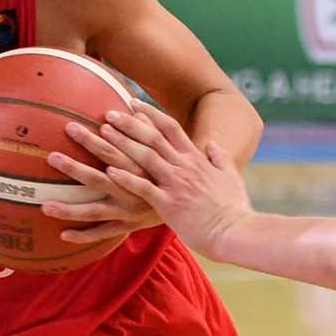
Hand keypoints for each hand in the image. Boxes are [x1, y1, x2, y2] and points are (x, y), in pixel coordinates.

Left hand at [53, 104, 252, 259]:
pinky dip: (126, 178)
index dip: (149, 113)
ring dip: (119, 145)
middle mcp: (183, 167)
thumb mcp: (231, 177)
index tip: (131, 103)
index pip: (170, 127)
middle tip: (105, 113)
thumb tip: (212, 144)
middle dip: (127, 124)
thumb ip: (220, 158)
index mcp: (196, 159)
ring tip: (98, 135)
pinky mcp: (169, 206)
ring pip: (143, 158)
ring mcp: (175, 185)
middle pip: (151, 138)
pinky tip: (108, 171)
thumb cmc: (233, 209)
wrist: (237, 233)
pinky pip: (144, 188)